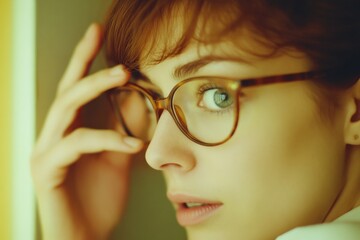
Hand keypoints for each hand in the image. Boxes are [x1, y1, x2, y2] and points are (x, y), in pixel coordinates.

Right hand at [30, 23, 142, 239]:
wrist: (87, 238)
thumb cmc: (100, 200)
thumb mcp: (118, 158)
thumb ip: (124, 129)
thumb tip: (139, 99)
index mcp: (69, 131)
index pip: (76, 88)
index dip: (85, 59)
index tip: (98, 32)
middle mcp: (53, 136)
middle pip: (68, 91)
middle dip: (87, 64)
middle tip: (116, 50)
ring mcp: (45, 152)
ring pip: (65, 108)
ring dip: (94, 88)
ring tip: (124, 76)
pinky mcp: (46, 171)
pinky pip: (76, 144)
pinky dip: (106, 139)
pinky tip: (133, 143)